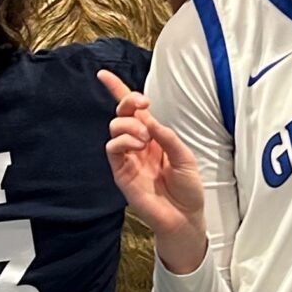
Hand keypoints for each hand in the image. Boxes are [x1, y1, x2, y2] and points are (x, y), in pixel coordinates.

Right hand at [99, 67, 207, 262]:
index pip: (132, 110)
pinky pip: (112, 149)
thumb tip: (147, 118)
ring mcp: (128, 158)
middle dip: (126, 101)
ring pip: (115, 128)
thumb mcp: (185, 157)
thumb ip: (166, 136)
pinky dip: (122, 141)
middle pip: (122, 114)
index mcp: (153, 136)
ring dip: (128, 125)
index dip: (118, 91)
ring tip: (144, 137)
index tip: (104, 75)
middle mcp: (138, 144)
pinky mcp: (121, 172)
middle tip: (141, 105)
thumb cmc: (187, 188)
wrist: (184, 216)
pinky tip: (137, 145)